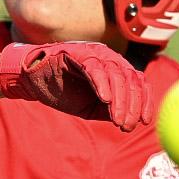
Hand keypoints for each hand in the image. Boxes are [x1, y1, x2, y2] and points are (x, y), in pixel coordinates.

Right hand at [0, 42, 152, 131]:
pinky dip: (102, 83)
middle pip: (131, 79)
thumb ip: (110, 109)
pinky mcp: (77, 53)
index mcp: (115, 68)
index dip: (145, 102)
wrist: (33, 81)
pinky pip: (95, 68)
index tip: (144, 122)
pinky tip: (104, 100)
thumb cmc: (63, 91)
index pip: (138, 82)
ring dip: (120, 100)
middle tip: (128, 125)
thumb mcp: (91, 106)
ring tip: (118, 120)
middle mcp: (109, 57)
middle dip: (133, 105)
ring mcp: (94, 53)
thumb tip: (132, 121)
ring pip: (116, 74)